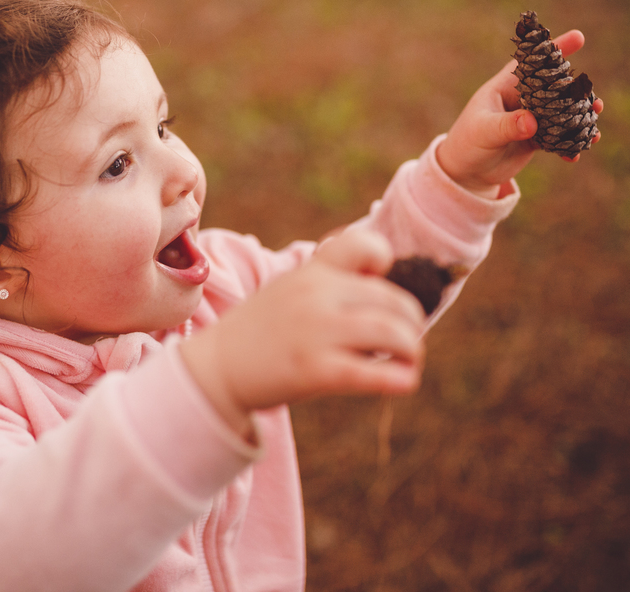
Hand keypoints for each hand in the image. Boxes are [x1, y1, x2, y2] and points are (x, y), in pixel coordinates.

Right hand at [179, 229, 425, 437]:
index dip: (385, 263)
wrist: (217, 368)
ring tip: (410, 362)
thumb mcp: (291, 290)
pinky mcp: (315, 370)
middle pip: (393, 300)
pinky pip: (372, 373)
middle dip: (411, 323)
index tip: (381, 286)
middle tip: (409, 341)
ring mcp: (316, 332)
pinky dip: (399, 379)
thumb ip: (332, 284)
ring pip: (392, 333)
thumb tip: (387, 293)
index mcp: (312, 272)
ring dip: (412, 349)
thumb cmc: (262, 332)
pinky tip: (405, 383)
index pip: (366, 246)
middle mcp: (317, 295)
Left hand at [437, 30, 603, 196]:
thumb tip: (532, 122)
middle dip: (578, 93)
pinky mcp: (534, 139)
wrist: (465, 171)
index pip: (531, 62)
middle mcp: (521, 100)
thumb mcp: (484, 132)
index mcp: (505, 87)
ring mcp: (530, 119)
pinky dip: (569, 144)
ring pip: (561, 113)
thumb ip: (507, 126)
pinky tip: (575, 154)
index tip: (579, 37)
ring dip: (579, 119)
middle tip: (596, 102)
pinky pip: (558, 138)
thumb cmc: (467, 143)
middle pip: (555, 88)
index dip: (554, 48)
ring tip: (594, 129)